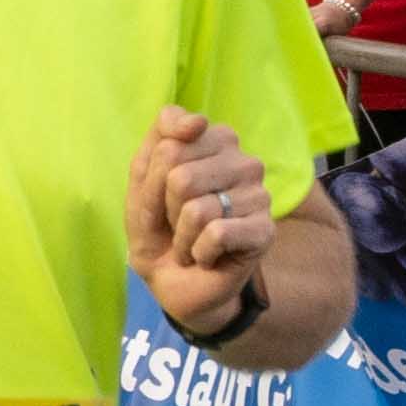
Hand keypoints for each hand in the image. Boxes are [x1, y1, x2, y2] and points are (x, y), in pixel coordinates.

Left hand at [125, 107, 270, 300]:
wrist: (172, 284)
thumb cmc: (158, 229)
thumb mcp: (141, 187)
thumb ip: (158, 146)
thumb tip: (197, 122)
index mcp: (213, 139)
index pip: (169, 140)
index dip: (151, 178)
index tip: (160, 194)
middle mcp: (242, 159)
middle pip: (180, 176)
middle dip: (165, 210)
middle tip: (176, 224)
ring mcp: (258, 193)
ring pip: (196, 208)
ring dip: (181, 236)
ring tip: (190, 241)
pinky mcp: (265, 229)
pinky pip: (216, 234)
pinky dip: (198, 252)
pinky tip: (206, 256)